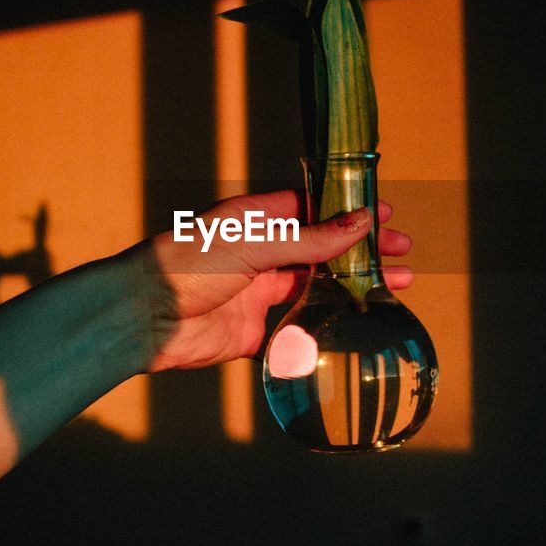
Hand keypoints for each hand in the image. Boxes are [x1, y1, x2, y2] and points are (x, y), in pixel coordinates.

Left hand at [147, 190, 411, 371]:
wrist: (142, 318)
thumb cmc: (186, 265)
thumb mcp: (253, 242)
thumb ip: (309, 238)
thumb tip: (360, 222)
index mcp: (257, 221)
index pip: (314, 210)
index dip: (350, 213)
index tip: (386, 216)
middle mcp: (259, 254)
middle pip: (322, 251)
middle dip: (362, 253)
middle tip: (403, 256)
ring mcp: (256, 294)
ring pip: (316, 291)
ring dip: (352, 291)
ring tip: (395, 290)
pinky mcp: (251, 333)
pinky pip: (294, 335)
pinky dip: (322, 335)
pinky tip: (354, 333)